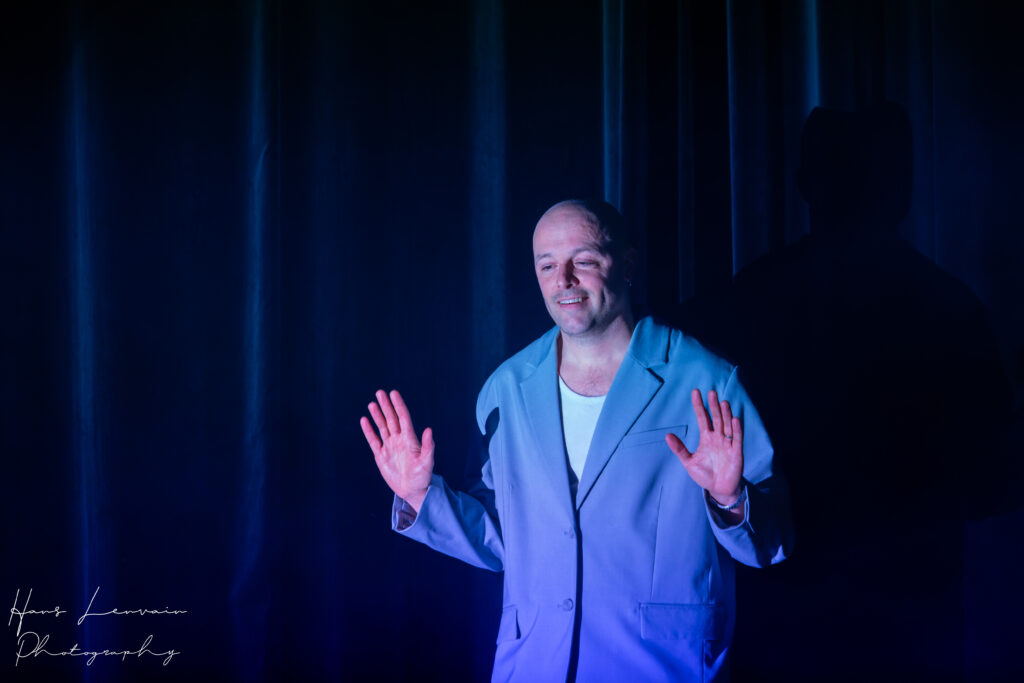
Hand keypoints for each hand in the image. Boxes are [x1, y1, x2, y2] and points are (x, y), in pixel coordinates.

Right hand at [360, 389, 433, 511]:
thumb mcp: (427, 462)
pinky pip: (373, 440)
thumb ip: (428, 446)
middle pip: (391, 419)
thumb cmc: (423, 476)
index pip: (403, 417)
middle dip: (386, 406)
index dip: (398, 405)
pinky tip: (364, 421)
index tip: (393, 393)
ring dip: (377, 415)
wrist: (412, 490)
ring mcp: (389, 446)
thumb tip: (429, 429)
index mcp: (410, 439)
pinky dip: (368, 431)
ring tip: (372, 403)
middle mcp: (399, 440)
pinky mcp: (381, 455)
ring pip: (382, 427)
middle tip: (380, 392)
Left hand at [665, 389, 743, 505]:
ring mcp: (728, 443)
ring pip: (727, 425)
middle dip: (713, 406)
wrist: (719, 489)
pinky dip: (736, 429)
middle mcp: (718, 437)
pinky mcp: (736, 452)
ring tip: (722, 402)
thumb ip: (679, 449)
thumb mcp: (689, 462)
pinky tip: (734, 419)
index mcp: (706, 438)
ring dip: (726, 414)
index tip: (695, 392)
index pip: (702, 417)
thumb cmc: (704, 475)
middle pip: (716, 418)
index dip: (699, 406)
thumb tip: (667, 435)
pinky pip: (737, 439)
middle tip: (711, 392)